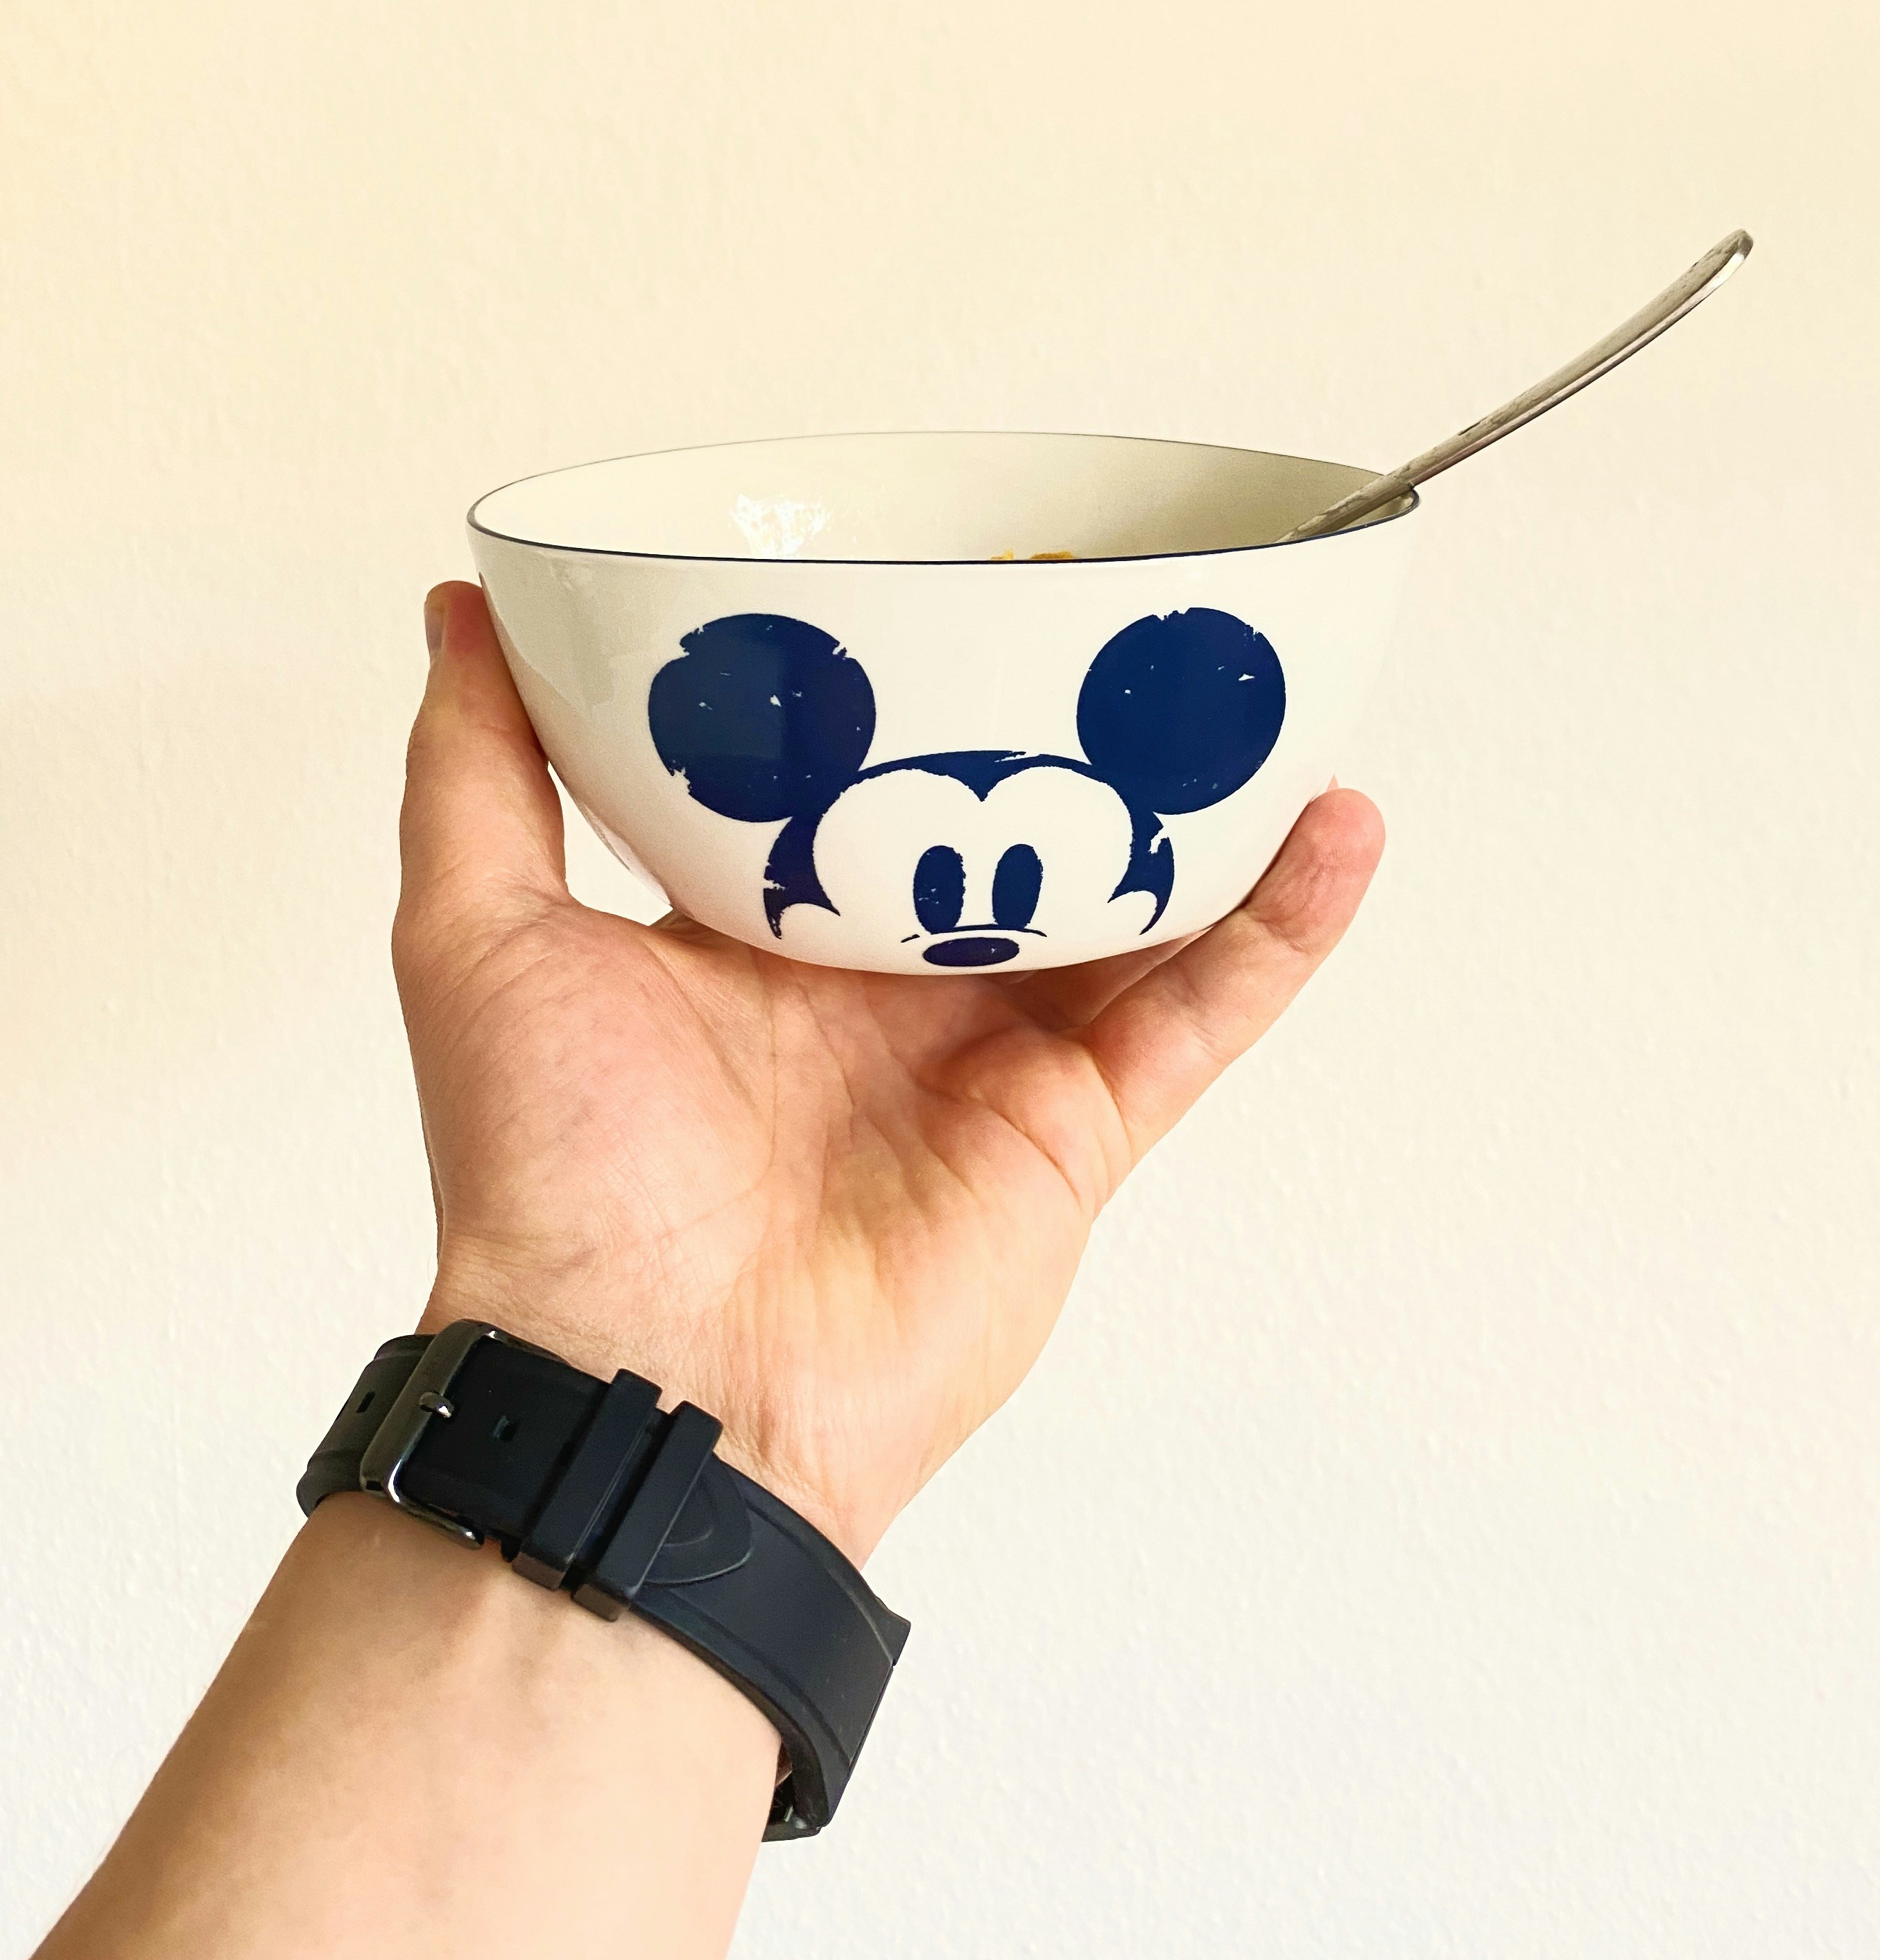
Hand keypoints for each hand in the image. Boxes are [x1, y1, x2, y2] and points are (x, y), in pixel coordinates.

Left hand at [396, 582, 1384, 1562]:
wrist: (653, 1380)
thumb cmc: (553, 1174)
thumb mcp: (478, 933)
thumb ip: (477, 768)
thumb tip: (460, 606)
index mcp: (760, 936)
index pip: (854, 781)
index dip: (902, 691)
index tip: (950, 579)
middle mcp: (884, 989)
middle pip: (1011, 830)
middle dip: (1069, 734)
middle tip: (1129, 615)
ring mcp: (992, 1058)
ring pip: (1133, 906)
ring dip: (1209, 808)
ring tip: (1270, 689)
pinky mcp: (1079, 1129)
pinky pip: (1204, 1010)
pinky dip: (1282, 923)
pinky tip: (1339, 824)